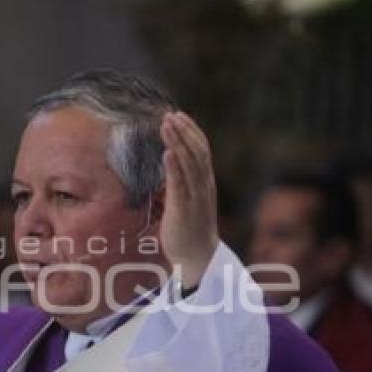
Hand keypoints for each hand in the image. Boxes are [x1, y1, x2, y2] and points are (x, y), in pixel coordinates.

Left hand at [160, 111, 218, 288]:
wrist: (198, 257)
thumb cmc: (190, 228)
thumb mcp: (187, 199)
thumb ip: (182, 181)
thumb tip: (171, 162)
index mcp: (205, 182)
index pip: (201, 150)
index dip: (190, 131)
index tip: (177, 115)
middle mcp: (204, 186)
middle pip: (197, 152)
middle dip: (184, 131)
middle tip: (170, 114)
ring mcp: (196, 197)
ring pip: (190, 164)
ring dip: (177, 142)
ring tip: (166, 125)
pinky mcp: (185, 210)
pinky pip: (181, 185)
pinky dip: (174, 167)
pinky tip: (167, 153)